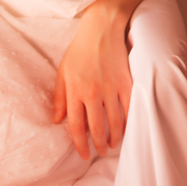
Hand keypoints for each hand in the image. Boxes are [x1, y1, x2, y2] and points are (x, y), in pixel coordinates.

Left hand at [53, 0, 131, 159]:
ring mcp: (111, 89)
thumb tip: (57, 120)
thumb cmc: (79, 51)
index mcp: (75, 91)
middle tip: (99, 152)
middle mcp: (93, 93)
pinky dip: (128, 123)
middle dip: (98, 145)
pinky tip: (126, 129)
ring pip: (114, 123)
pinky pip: (129, 109)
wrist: (101, 30)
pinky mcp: (126, 83)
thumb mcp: (62, 73)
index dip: (80, 144)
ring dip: (114, 138)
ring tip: (112, 145)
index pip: (76, 126)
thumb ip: (59, 98)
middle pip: (96, 129)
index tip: (84, 154)